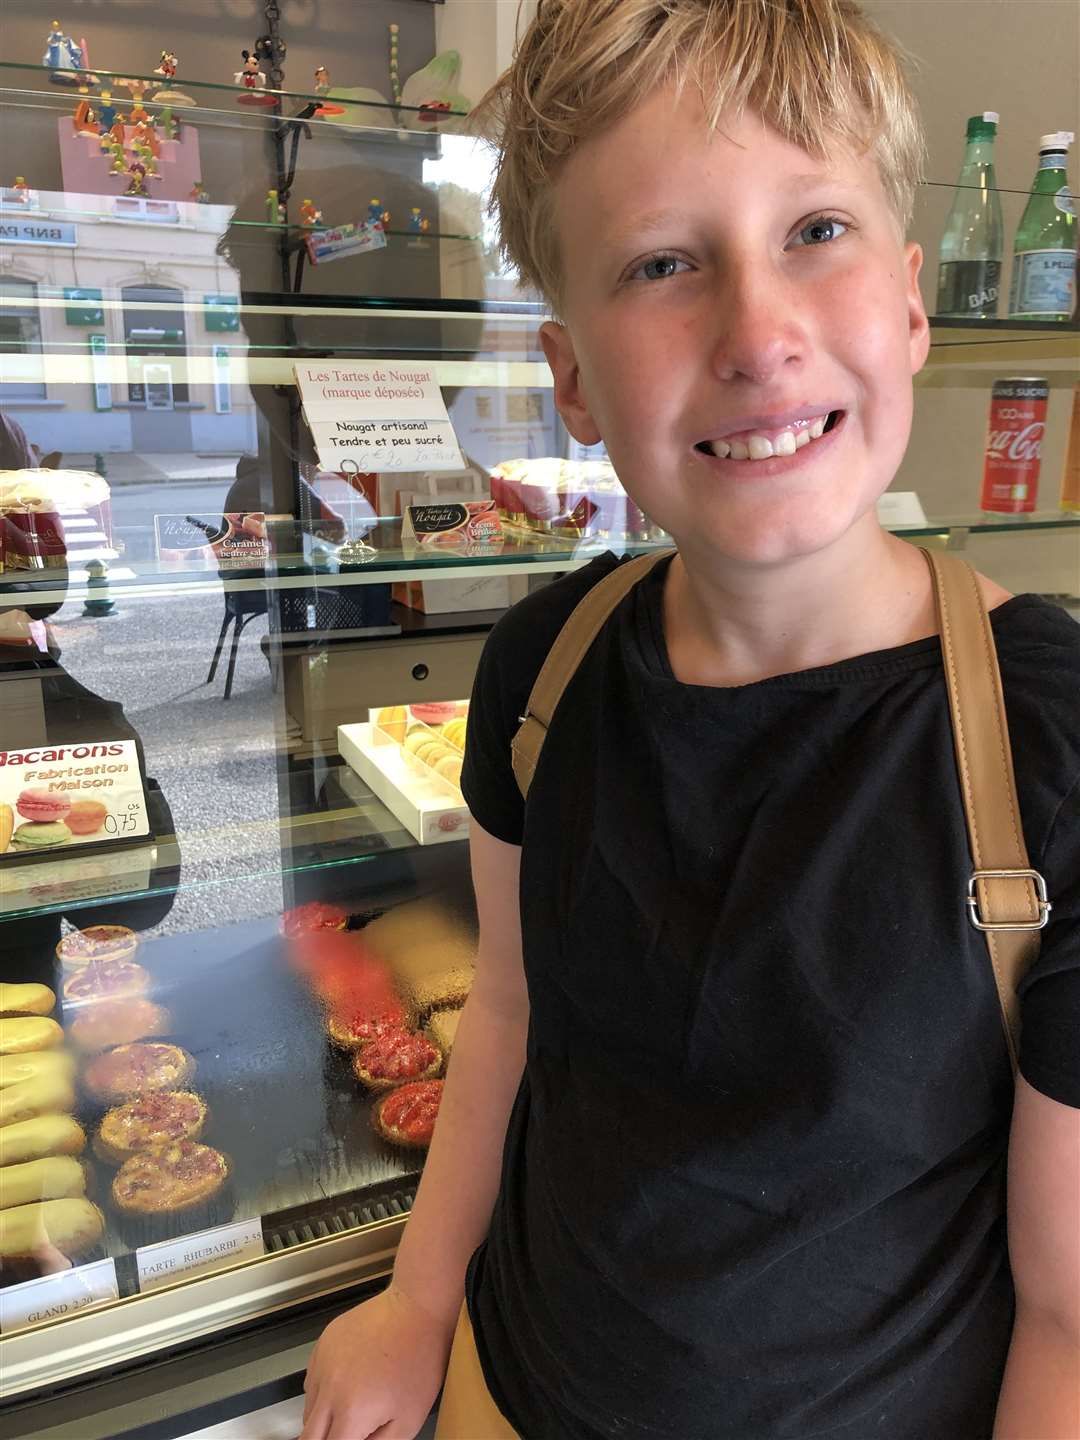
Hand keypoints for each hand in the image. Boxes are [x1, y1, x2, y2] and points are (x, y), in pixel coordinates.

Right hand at [300, 1282, 456, 1439]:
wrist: (416, 1310)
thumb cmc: (419, 1360)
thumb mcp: (408, 1421)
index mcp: (351, 1412)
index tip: (350, 1439)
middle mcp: (329, 1389)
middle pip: (309, 1436)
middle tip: (344, 1433)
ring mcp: (322, 1364)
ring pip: (308, 1408)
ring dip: (322, 1418)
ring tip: (351, 1407)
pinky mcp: (322, 1345)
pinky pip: (311, 1380)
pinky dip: (322, 1391)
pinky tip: (346, 1384)